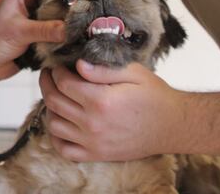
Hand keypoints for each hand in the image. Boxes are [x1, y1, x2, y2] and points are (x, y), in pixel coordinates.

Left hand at [0, 0, 87, 80]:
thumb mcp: (18, 32)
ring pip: (63, 10)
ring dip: (75, 13)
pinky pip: (61, 28)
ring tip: (91, 16)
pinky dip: (71, 30)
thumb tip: (70, 28)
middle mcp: (33, 1)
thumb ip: (44, 30)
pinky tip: (81, 33)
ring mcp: (39, 17)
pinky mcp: (43, 34)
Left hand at [40, 60, 185, 161]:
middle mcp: (92, 123)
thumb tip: (78, 65)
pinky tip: (61, 123)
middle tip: (48, 76)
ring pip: (54, 124)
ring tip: (55, 96)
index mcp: (100, 100)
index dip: (56, 72)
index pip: (63, 83)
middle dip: (46, 84)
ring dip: (49, 108)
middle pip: (54, 101)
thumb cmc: (154, 96)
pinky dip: (56, 137)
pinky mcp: (96, 154)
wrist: (172, 126)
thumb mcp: (133, 73)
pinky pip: (65, 149)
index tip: (57, 66)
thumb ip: (103, 69)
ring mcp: (92, 142)